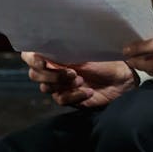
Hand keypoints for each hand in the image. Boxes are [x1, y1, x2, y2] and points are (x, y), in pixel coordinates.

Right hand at [20, 51, 137, 108]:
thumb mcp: (86, 54)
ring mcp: (59, 85)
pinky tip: (88, 92)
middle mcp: (53, 69)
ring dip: (63, 84)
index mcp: (56, 54)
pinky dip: (74, 96)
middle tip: (72, 72)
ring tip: (81, 80)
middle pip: (34, 75)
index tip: (43, 61)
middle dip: (50, 75)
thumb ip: (66, 54)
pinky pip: (61, 100)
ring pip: (46, 88)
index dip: (32, 59)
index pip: (30, 55)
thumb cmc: (105, 60)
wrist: (122, 78)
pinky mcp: (68, 98)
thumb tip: (49, 51)